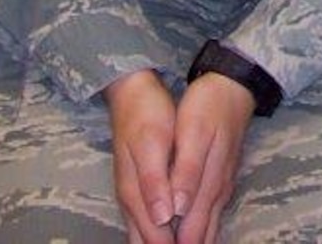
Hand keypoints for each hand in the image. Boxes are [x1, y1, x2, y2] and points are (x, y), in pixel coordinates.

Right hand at [104, 68, 178, 243]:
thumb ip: (154, 182)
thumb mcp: (152, 143)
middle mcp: (131, 200)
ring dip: (163, 241)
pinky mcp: (139, 187)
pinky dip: (160, 233)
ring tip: (190, 243)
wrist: (132, 93)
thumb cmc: (146, 115)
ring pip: (144, 234)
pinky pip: (146, 222)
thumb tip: (163, 218)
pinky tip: (176, 234)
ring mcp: (133, 195)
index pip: (155, 237)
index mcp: (135, 192)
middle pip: (146, 241)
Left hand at [168, 72, 257, 243]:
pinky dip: (201, 230)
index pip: (190, 232)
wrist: (233, 86)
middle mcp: (218, 191)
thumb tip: (175, 211)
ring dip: (194, 241)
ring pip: (208, 226)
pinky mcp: (223, 178)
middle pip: (200, 234)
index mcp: (208, 183)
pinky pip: (212, 215)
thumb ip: (186, 173)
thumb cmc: (207, 106)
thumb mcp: (193, 133)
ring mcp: (223, 186)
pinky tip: (193, 234)